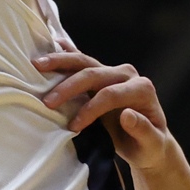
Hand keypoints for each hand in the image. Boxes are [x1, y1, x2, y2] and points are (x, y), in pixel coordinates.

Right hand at [34, 49, 173, 168]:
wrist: (148, 142)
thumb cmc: (150, 146)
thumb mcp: (152, 145)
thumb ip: (143, 130)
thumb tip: (127, 115)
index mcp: (142, 89)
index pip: (110, 94)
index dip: (90, 109)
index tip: (74, 126)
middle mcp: (128, 75)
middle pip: (94, 74)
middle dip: (69, 86)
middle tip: (47, 101)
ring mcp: (113, 71)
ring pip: (85, 61)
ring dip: (59, 63)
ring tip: (37, 65)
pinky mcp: (101, 74)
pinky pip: (81, 60)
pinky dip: (66, 53)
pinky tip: (52, 43)